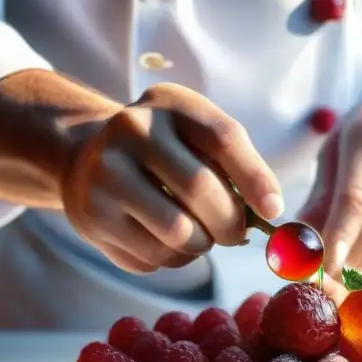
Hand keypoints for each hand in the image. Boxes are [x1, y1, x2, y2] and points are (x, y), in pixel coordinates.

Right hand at [60, 84, 282, 273]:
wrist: (87, 161)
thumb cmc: (165, 156)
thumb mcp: (196, 140)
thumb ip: (236, 166)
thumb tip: (272, 213)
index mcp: (169, 103)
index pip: (222, 137)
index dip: (255, 177)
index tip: (274, 210)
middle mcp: (131, 129)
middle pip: (199, 188)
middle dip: (229, 223)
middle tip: (236, 235)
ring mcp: (105, 173)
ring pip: (178, 233)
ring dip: (202, 246)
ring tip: (197, 235)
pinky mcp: (92, 217)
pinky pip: (153, 257)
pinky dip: (172, 258)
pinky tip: (161, 238)